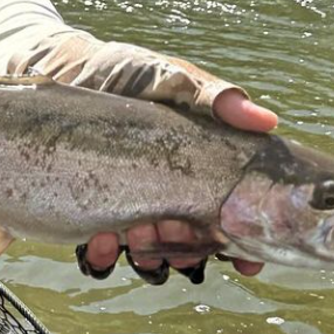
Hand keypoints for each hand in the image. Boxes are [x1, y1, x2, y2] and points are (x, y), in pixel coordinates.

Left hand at [80, 86, 278, 281]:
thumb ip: (216, 99)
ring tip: (139, 232)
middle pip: (192, 247)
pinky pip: (100, 254)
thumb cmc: (126, 72)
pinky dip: (103, 256)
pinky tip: (101, 238)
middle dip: (190, 250)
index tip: (247, 262)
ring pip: (150, 257)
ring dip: (150, 256)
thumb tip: (268, 120)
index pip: (229, 219)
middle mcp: (166, 197)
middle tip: (176, 227)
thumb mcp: (172, 79)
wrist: (65, 70)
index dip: (242, 249)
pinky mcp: (87, 214)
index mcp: (197, 172)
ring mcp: (126, 208)